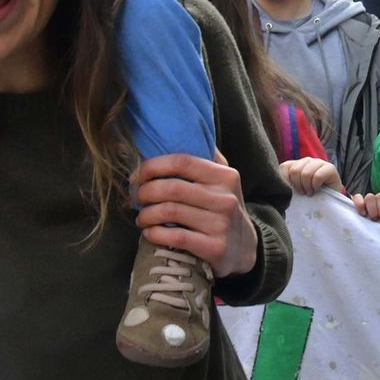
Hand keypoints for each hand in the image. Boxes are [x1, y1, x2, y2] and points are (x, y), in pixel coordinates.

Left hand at [134, 149, 258, 277]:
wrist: (244, 247)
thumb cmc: (223, 207)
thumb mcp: (224, 180)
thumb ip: (206, 158)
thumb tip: (180, 132)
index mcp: (225, 176)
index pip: (183, 162)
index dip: (153, 166)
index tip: (137, 175)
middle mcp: (225, 198)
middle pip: (172, 188)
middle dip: (145, 192)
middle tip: (135, 198)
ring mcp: (221, 224)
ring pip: (171, 212)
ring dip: (146, 215)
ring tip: (141, 217)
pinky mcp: (214, 247)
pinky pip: (176, 237)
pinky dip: (155, 234)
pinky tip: (150, 232)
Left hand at [279, 157, 342, 196]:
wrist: (328, 203)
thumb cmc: (308, 197)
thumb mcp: (294, 190)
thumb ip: (286, 184)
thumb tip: (279, 184)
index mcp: (296, 164)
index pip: (284, 167)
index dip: (286, 181)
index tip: (292, 190)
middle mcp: (307, 160)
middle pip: (295, 170)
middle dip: (298, 186)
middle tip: (303, 193)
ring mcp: (319, 162)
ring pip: (306, 173)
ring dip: (308, 187)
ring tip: (310, 192)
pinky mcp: (330, 168)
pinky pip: (318, 176)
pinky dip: (316, 186)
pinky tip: (318, 189)